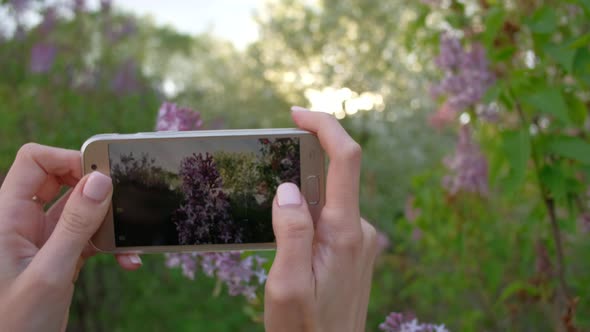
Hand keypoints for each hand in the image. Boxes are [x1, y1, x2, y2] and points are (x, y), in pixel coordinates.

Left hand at [0, 143, 141, 331]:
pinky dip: (109, 245)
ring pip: (80, 210)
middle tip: (123, 204)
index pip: (34, 161)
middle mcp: (22, 221)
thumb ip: (75, 225)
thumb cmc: (13, 323)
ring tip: (129, 242)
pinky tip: (127, 260)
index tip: (102, 177)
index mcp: (6, 216)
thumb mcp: (49, 273)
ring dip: (108, 222)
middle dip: (96, 190)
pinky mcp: (58, 257)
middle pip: (61, 179)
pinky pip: (87, 237)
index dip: (69, 159)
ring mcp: (41, 239)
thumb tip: (101, 181)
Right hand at [265, 108, 377, 330]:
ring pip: (330, 200)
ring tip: (276, 233)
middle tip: (268, 180)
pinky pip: (332, 218)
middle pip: (335, 176)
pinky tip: (291, 246)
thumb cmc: (305, 328)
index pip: (346, 160)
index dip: (325, 126)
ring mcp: (361, 240)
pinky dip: (311, 216)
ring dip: (303, 199)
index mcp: (344, 232)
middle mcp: (360, 230)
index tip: (296, 114)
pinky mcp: (356, 250)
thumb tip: (288, 187)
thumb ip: (290, 231)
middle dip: (301, 167)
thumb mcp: (286, 284)